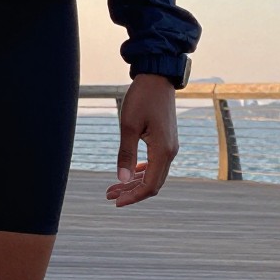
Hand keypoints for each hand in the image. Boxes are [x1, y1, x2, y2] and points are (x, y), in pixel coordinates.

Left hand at [106, 73, 179, 207]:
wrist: (157, 78)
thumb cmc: (142, 98)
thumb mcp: (128, 125)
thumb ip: (126, 154)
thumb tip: (121, 180)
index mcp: (163, 151)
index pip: (150, 186)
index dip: (133, 197)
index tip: (115, 202)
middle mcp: (170, 152)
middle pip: (152, 183)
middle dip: (131, 192)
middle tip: (109, 195)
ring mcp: (169, 146)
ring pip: (153, 174)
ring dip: (134, 182)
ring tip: (114, 187)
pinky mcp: (166, 140)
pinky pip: (155, 163)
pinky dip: (141, 171)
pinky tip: (129, 173)